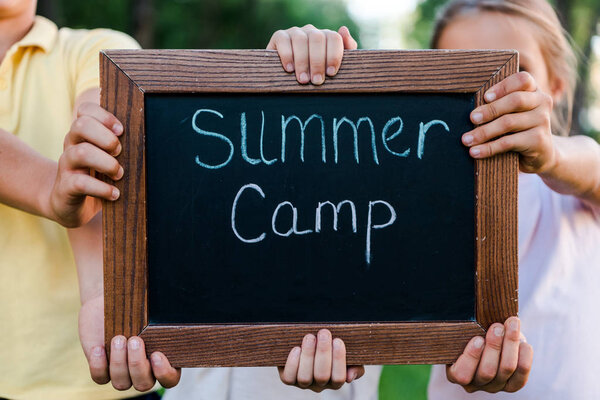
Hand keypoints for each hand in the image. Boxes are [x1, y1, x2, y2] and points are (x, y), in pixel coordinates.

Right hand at [49, 102, 123, 227]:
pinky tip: (115, 194)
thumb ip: (119, 145)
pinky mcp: (65, 187)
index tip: (121, 130)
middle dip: (106, 137)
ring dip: (107, 163)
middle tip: (120, 152)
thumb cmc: (97, 176)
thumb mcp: (106, 157)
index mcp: (82, 134)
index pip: (85, 110)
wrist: (69, 205)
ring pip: (80, 153)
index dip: (104, 116)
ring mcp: (66, 166)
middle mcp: (71, 145)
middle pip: (80, 125)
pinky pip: (81, 183)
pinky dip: (102, 188)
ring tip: (119, 174)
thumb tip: (148, 138)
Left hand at [79, 295, 180, 390]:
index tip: (157, 355)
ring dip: (119, 362)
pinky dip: (99, 365)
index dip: (164, 373)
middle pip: (144, 384)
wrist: (111, 304)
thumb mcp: (151, 312)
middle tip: (135, 340)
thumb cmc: (137, 306)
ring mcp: (122, 373)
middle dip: (137, 364)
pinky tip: (99, 348)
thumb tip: (176, 305)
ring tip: (118, 338)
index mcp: (163, 360)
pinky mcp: (103, 370)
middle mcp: (144, 371)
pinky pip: (101, 378)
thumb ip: (163, 318)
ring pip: (122, 383)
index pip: (170, 379)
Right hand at [267, 25, 357, 84]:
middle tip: (317, 81)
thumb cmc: (314, 73)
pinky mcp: (279, 36)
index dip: (333, 56)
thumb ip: (345, 49)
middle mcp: (311, 31)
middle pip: (318, 38)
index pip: (334, 38)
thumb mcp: (331, 66)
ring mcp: (295, 32)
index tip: (331, 73)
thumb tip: (344, 30)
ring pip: (301, 39)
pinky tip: (289, 69)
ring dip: (303, 61)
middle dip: (318, 62)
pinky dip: (287, 55)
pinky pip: (284, 41)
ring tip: (303, 79)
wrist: (287, 76)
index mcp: (326, 37)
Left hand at [278, 329, 364, 391]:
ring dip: (308, 355)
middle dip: (323, 353)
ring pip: (305, 377)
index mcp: (335, 381)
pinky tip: (296, 348)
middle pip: (322, 376)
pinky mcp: (289, 378)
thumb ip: (355, 365)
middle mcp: (320, 385)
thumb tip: (350, 376)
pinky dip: (293, 363)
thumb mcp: (349, 357)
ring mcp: (303, 383)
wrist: (310, 345)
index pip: (339, 377)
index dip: (339, 360)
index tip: (338, 340)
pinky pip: (289, 377)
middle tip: (324, 333)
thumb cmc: (332, 350)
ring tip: (310, 337)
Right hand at [446, 317, 532, 392]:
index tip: (478, 339)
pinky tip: (523, 342)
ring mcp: (494, 386)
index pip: (462, 374)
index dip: (471, 357)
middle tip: (497, 327)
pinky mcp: (512, 385)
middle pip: (487, 371)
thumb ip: (465, 330)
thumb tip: (475, 320)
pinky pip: (522, 374)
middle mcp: (475, 384)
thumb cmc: (472, 333)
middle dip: (494, 346)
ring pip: (506, 369)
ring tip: (511, 324)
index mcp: (456, 374)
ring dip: (510, 344)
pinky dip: (524, 356)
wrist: (490, 339)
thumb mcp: (464, 332)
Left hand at [462, 71, 555, 172]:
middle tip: (471, 118)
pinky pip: (508, 142)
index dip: (503, 86)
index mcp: (534, 91)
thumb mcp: (511, 114)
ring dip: (484, 132)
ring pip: (509, 122)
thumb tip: (469, 110)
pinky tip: (475, 152)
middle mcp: (542, 102)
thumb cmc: (518, 129)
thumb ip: (498, 106)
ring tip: (466, 140)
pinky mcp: (539, 141)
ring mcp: (543, 121)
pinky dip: (489, 148)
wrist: (540, 154)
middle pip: (515, 100)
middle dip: (490, 110)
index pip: (522, 80)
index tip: (485, 97)